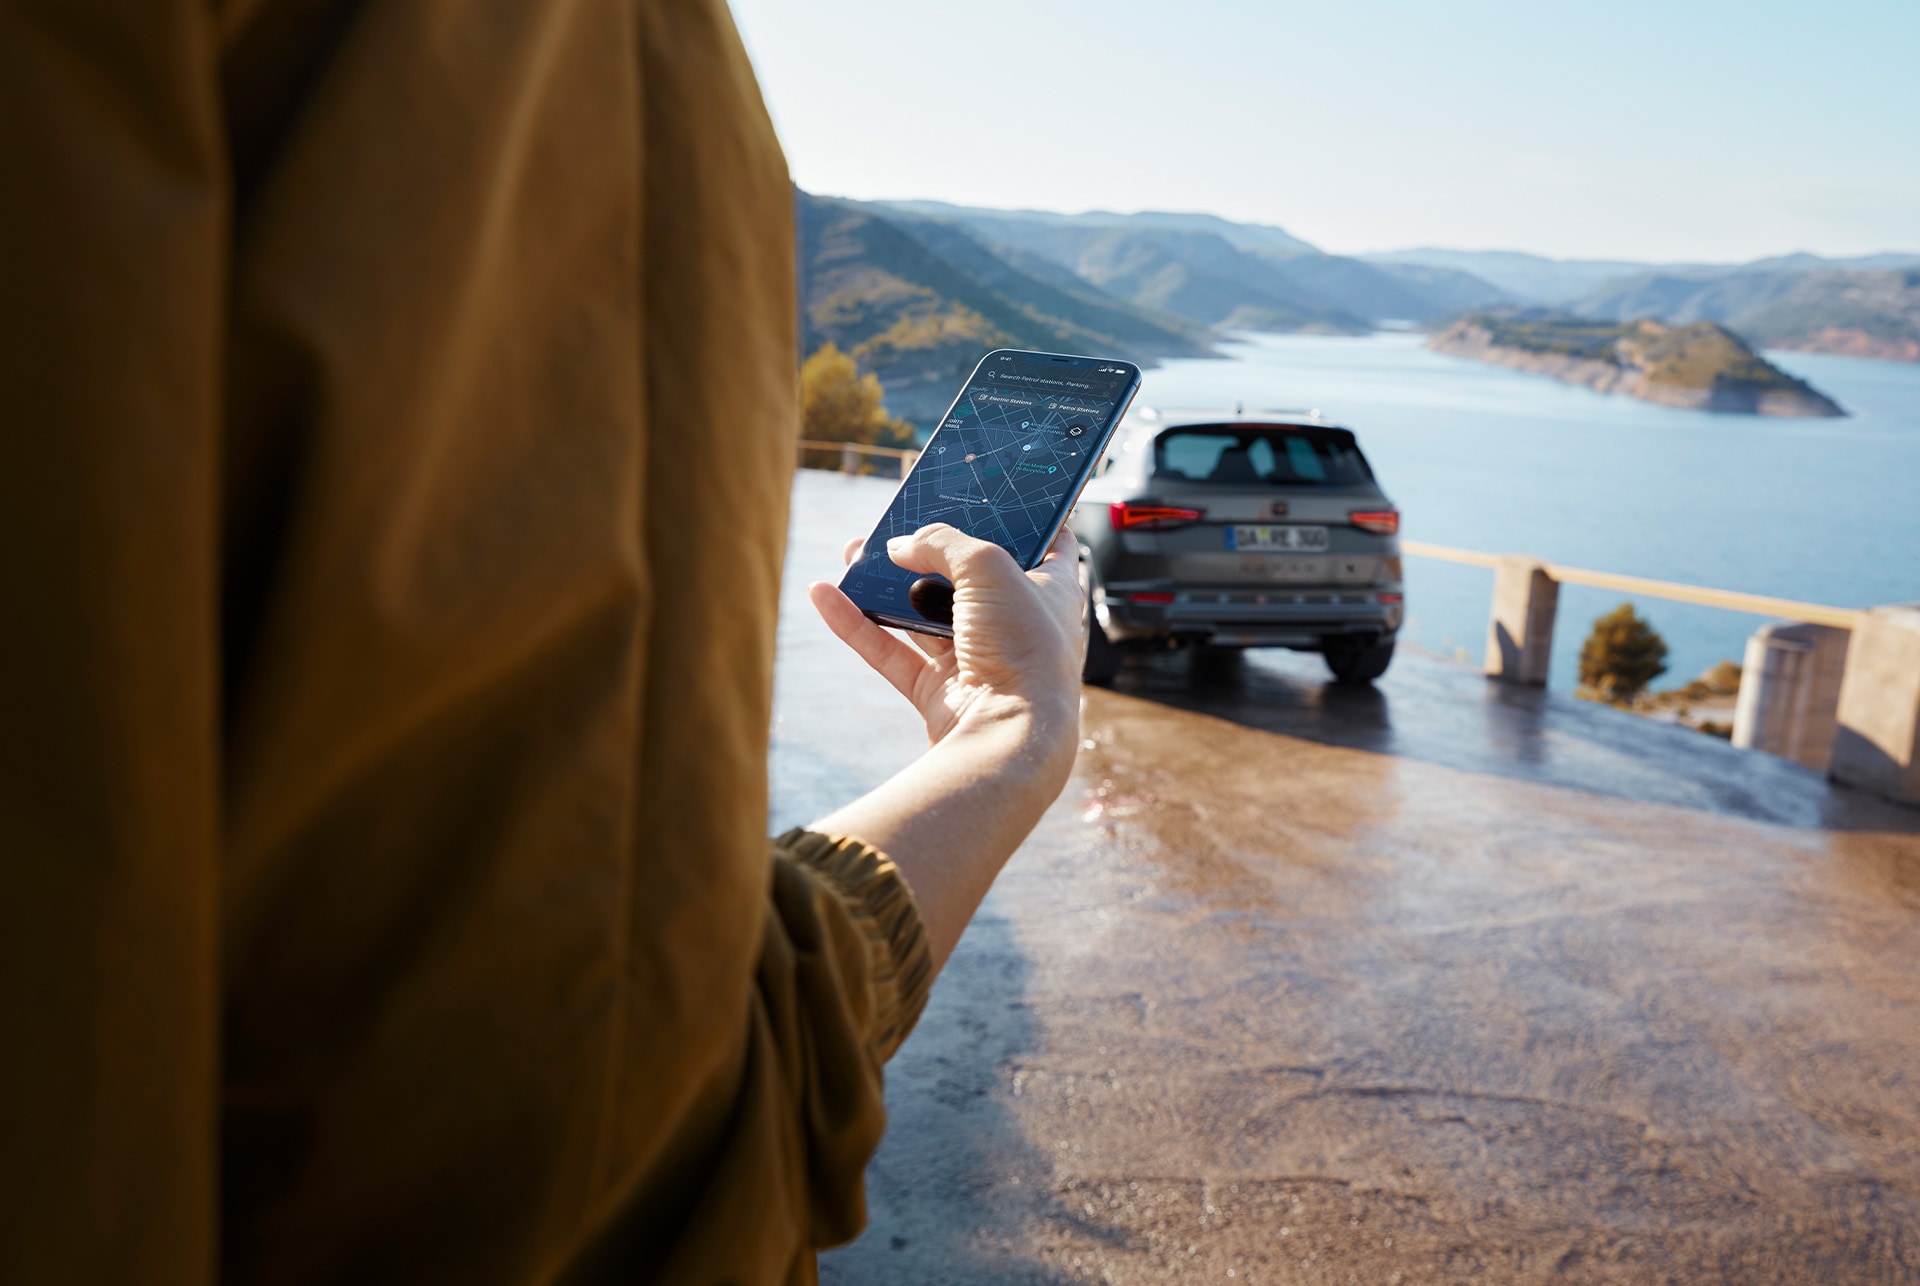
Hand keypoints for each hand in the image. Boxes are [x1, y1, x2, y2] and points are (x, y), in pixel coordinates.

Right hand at [808, 525, 1084, 746]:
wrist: (1007, 736)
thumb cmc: (1023, 648)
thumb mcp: (988, 566)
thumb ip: (942, 542)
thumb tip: (902, 546)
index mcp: (1051, 593)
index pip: (1049, 544)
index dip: (1024, 517)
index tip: (992, 495)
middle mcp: (1016, 626)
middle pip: (968, 577)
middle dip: (929, 550)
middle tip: (898, 525)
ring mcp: (976, 661)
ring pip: (922, 613)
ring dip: (885, 584)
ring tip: (853, 551)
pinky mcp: (939, 692)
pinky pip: (891, 652)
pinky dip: (857, 624)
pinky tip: (825, 594)